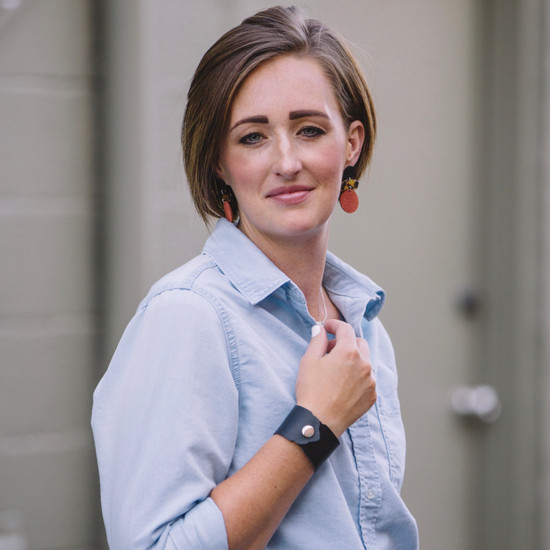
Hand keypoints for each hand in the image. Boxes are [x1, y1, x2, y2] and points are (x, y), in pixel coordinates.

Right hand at [295, 318, 375, 437]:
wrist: (319, 422)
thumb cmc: (311, 390)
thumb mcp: (309, 360)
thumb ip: (317, 340)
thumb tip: (321, 329)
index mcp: (348, 352)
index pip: (346, 329)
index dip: (335, 325)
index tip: (327, 327)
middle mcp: (364, 364)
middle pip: (359, 343)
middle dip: (345, 341)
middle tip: (329, 349)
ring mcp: (370, 381)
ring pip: (365, 361)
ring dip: (353, 359)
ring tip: (336, 369)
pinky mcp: (372, 396)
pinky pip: (367, 379)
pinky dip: (358, 375)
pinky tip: (343, 383)